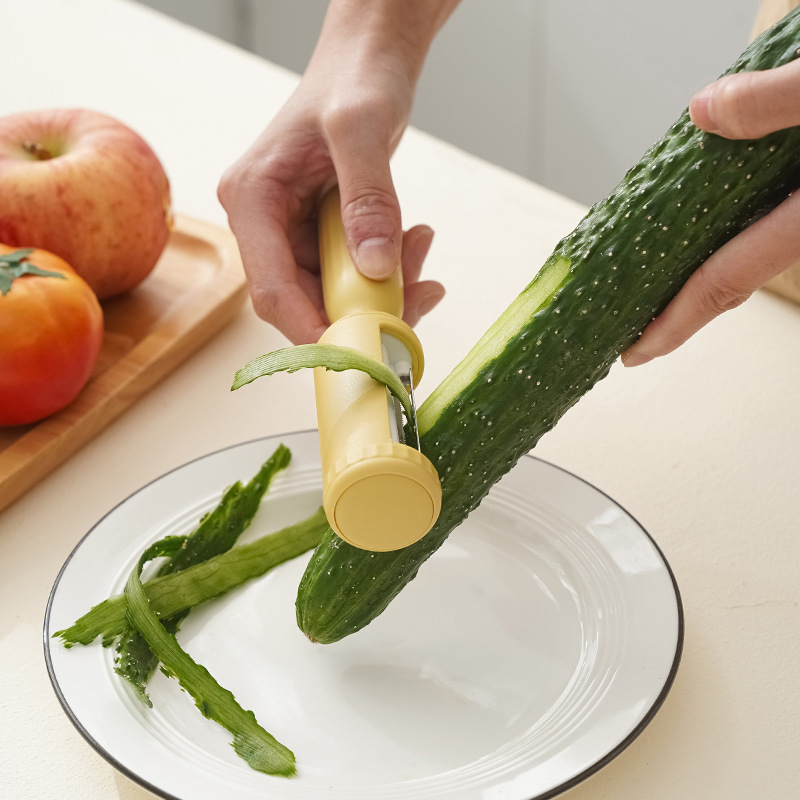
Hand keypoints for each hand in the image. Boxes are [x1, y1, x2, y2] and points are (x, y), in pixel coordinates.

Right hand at [218, 1, 456, 344]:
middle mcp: (266, 223)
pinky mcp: (322, 235)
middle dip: (364, 308)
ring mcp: (294, 232)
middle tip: (418, 294)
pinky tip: (416, 241)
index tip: (360, 352)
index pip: (270, 289)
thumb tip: (373, 269)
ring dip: (387, 288)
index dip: (311, 330)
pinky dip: (391, 270)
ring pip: (337, 293)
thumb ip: (368, 197)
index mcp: (253, 198)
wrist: (369, 59)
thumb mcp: (362, 126)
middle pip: (306, 301)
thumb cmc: (354, 76)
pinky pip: (356, 274)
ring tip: (421, 247)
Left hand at [621, 58, 799, 366]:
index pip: (723, 281)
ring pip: (759, 251)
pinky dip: (740, 231)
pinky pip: (778, 228)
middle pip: (736, 278)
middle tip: (641, 323)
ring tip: (663, 277)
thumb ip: (777, 101)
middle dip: (685, 304)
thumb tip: (704, 112)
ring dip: (712, 266)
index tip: (636, 353)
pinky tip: (721, 219)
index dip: (673, 323)